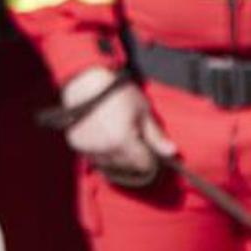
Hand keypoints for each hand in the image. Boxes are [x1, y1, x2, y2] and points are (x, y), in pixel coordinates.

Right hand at [61, 67, 176, 186]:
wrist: (86, 83)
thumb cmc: (118, 93)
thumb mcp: (143, 110)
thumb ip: (156, 135)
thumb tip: (172, 152)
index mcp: (124, 142)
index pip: (143, 165)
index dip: (151, 159)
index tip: (152, 150)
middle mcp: (106, 151)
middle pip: (127, 167)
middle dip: (135, 159)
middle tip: (137, 142)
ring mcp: (89, 150)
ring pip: (110, 165)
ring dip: (118, 158)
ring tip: (121, 139)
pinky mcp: (77, 146)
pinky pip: (95, 158)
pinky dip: (103, 153)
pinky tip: (106, 139)